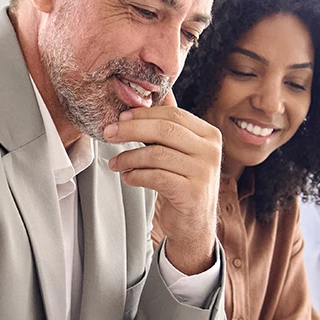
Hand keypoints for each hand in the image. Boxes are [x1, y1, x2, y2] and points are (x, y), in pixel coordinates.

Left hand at [103, 89, 220, 274]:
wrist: (194, 224)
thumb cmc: (183, 183)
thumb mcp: (181, 151)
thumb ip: (170, 125)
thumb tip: (152, 95)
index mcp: (209, 135)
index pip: (173, 115)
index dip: (143, 114)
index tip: (120, 117)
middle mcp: (210, 151)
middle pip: (164, 130)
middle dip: (131, 129)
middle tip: (109, 133)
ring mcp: (204, 172)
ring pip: (157, 154)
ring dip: (129, 157)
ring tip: (115, 163)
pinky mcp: (192, 192)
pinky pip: (156, 177)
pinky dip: (136, 175)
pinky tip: (127, 177)